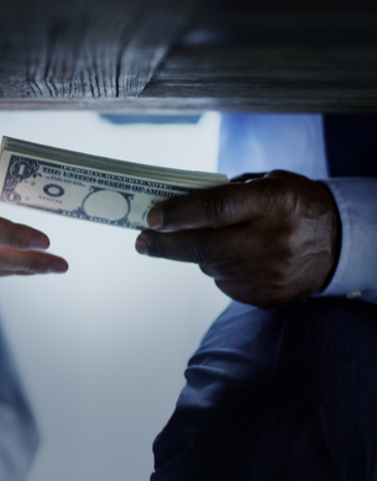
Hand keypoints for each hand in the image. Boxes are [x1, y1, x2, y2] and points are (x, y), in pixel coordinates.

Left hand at [134, 170, 339, 308]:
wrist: (339, 243)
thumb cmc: (291, 204)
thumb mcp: (267, 184)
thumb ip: (226, 193)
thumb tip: (174, 208)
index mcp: (275, 202)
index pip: (216, 208)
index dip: (179, 214)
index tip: (151, 218)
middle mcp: (275, 240)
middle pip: (204, 246)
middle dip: (164, 245)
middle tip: (140, 242)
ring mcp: (272, 273)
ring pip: (210, 266)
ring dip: (195, 254)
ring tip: (200, 241)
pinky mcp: (269, 297)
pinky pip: (225, 284)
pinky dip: (218, 269)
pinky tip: (231, 258)